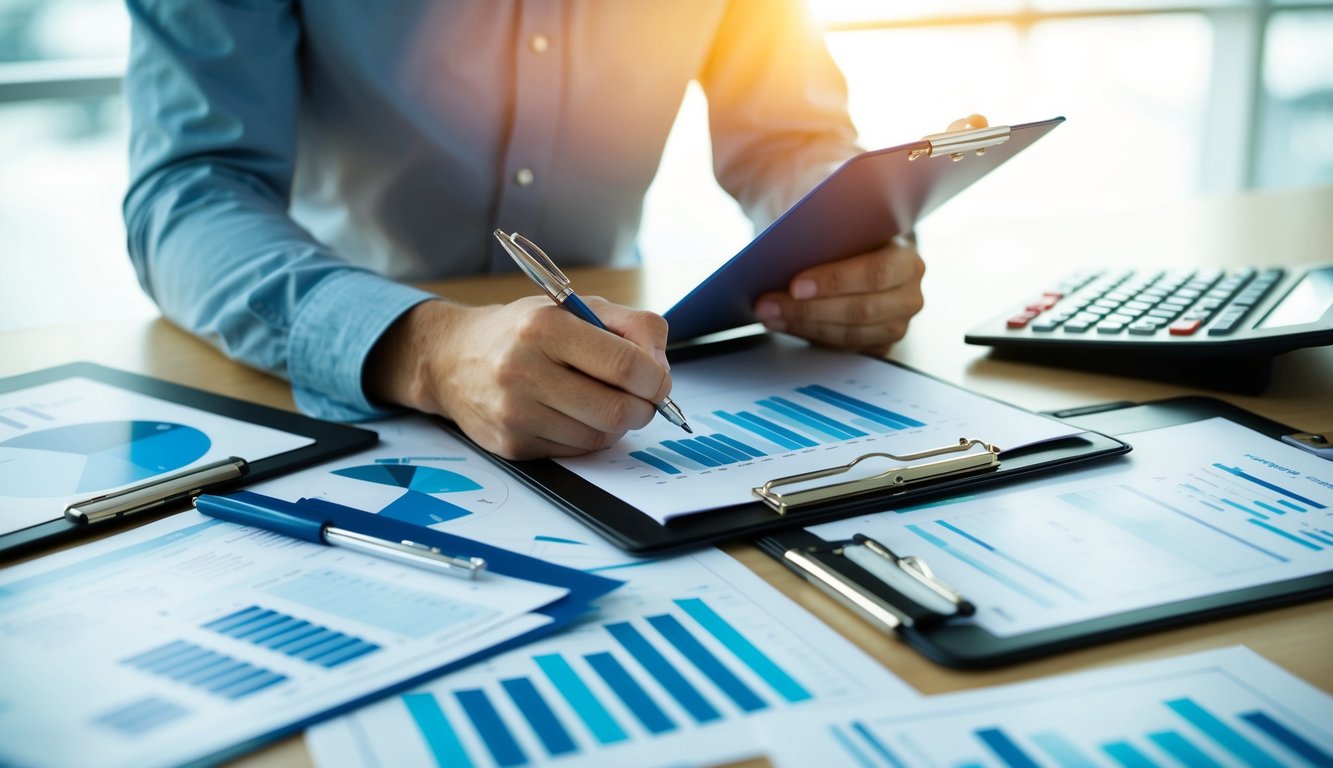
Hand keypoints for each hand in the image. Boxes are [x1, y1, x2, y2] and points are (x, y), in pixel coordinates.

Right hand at [366, 296, 673, 458]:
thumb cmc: (524, 331)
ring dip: (616, 423)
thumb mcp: (576, 307)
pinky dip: (588, 436)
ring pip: (599, 436)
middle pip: (617, 410)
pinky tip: (575, 414)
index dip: (656, 379)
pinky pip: (575, 451)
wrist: (453, 358)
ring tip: (603, 400)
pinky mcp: (512, 445)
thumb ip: (631, 326)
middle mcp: (523, 370)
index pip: (625, 366)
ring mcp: (514, 412)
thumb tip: (661, 369)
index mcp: (545, 326)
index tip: (658, 380)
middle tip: (642, 398)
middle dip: (643, 408)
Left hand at [750, 114, 986, 355]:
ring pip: (848, 332)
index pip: (878, 273)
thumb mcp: (865, 174)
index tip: (796, 281)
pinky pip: (842, 345)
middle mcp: (907, 292)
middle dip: (810, 307)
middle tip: (768, 298)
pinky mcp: (871, 338)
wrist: (826, 229)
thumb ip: (926, 146)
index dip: (837, 280)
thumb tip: (976, 119)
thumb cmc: (845, 206)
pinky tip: (776, 319)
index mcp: (908, 254)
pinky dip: (807, 334)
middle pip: (861, 311)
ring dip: (802, 322)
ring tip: (764, 308)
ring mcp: (890, 319)